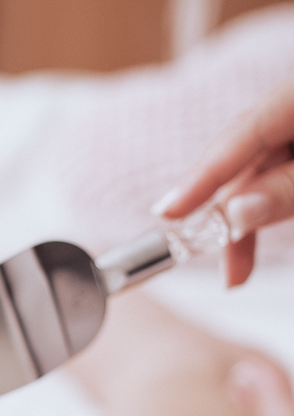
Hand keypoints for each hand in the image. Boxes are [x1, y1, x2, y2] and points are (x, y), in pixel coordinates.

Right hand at [152, 79, 293, 287]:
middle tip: (212, 265)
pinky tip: (253, 240)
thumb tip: (234, 214)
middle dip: (227, 216)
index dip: (199, 178)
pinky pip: (280, 174)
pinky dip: (268, 208)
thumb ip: (287, 191)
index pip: (238, 136)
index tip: (167, 213)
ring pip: (263, 174)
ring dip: (247, 222)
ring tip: (237, 270)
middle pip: (247, 162)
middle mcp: (293, 111)